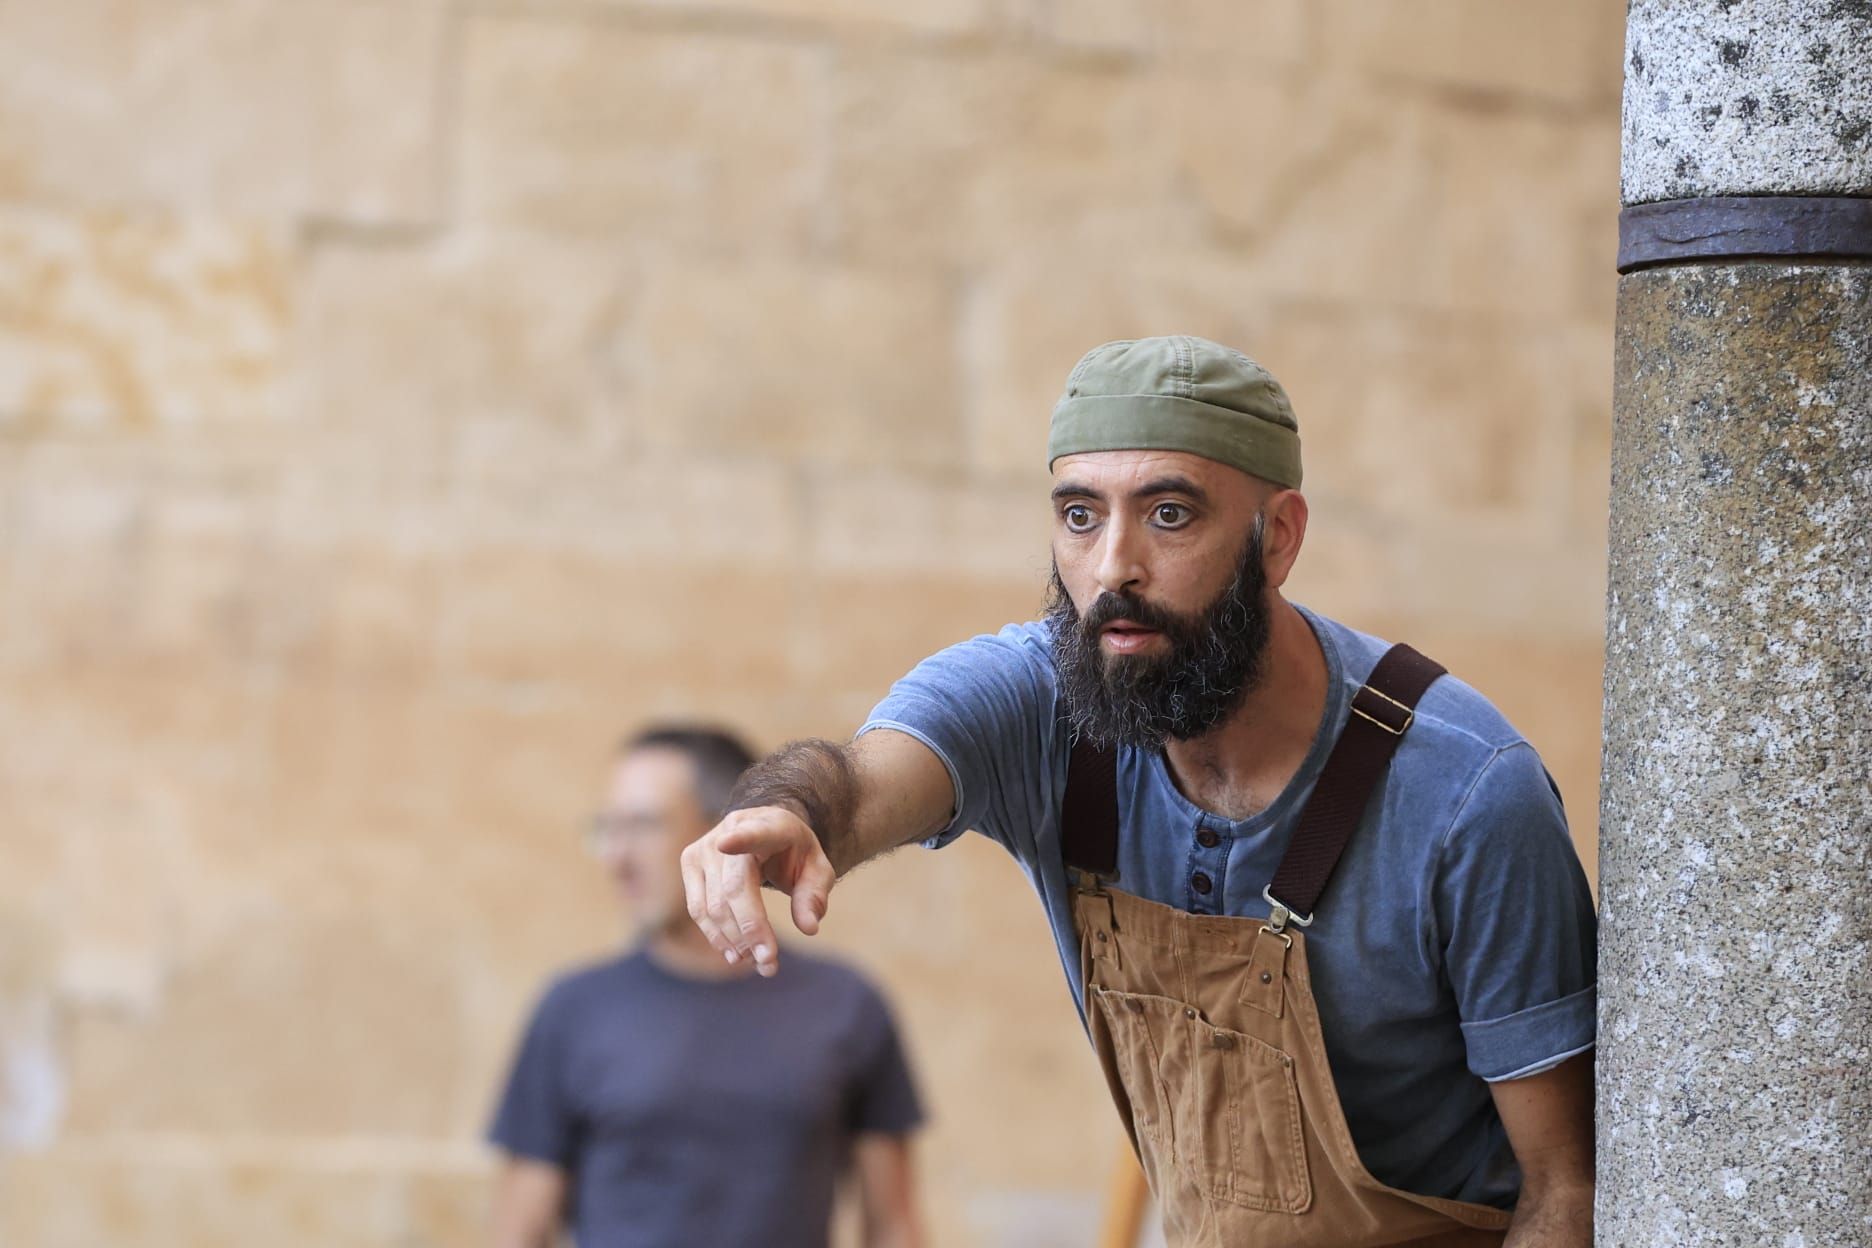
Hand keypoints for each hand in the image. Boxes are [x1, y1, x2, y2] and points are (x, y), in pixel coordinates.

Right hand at [681, 805, 836, 976]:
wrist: (765, 832)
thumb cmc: (794, 852)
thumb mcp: (817, 869)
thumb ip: (814, 895)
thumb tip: (809, 927)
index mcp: (769, 824)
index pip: (754, 831)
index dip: (740, 839)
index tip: (727, 843)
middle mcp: (730, 829)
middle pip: (733, 889)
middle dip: (750, 930)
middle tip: (769, 964)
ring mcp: (705, 846)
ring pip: (713, 904)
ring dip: (734, 940)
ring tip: (757, 963)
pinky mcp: (690, 862)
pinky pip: (698, 908)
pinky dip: (716, 935)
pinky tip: (735, 953)